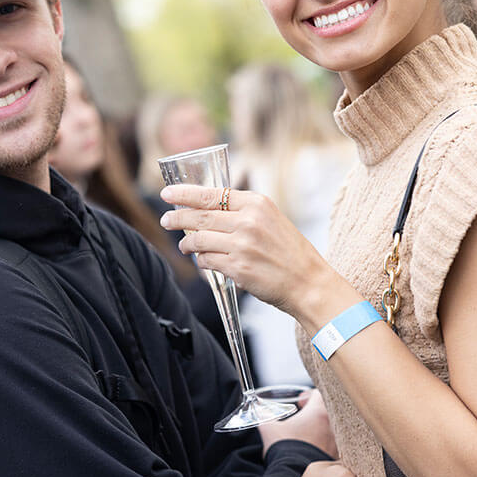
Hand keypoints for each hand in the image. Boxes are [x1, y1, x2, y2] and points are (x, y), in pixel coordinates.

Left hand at [159, 185, 351, 318]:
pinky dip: (202, 261)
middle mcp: (248, 221)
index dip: (184, 193)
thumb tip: (206, 209)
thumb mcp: (271, 219)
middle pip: (199, 215)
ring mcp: (242, 245)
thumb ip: (242, 212)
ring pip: (199, 239)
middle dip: (176, 217)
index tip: (168, 193)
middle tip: (165, 220)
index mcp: (256, 203)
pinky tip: (204, 261)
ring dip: (187, 243)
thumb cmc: (290, 252)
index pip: (211, 193)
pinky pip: (207, 261)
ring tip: (184, 245)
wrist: (310, 283)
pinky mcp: (238, 268)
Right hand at [259, 389, 335, 457]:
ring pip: (331, 428)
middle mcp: (332, 425)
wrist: (293, 475)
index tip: (300, 403)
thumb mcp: (269, 427)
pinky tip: (311, 449)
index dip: (308, 397)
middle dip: (316, 412)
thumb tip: (260, 411)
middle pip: (328, 410)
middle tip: (304, 418)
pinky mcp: (335, 457)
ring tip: (307, 435)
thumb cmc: (284, 449)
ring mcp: (336, 442)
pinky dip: (324, 444)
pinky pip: (332, 445)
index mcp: (318, 412)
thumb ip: (264, 415)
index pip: (319, 394)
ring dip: (321, 429)